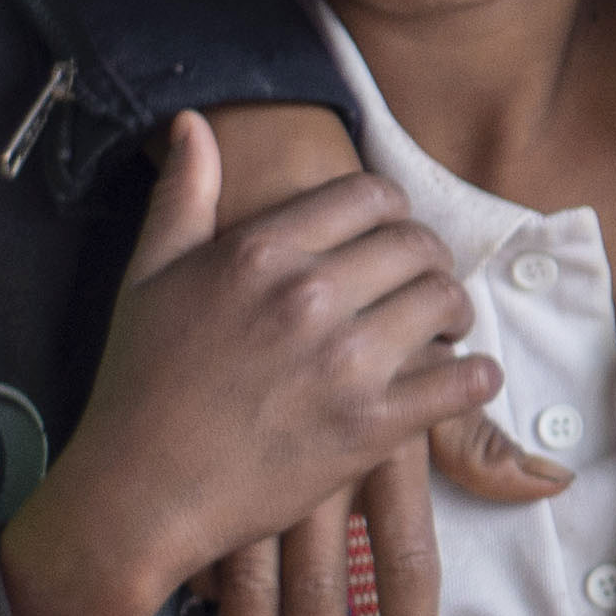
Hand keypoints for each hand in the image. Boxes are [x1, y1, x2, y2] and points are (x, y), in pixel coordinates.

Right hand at [1, 118, 500, 615]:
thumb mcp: (146, 277)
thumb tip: (193, 123)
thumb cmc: (138, 384)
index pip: (371, 197)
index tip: (392, 234)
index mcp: (259, 253)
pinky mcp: (372, 426)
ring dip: (457, 312)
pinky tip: (466, 377)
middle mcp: (307, 296)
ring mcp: (344, 362)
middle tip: (424, 283)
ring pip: (446, 302)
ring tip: (445, 327)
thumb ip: (181, 196)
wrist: (138, 492)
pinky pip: (461, 381)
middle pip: (418, 246)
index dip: (394, 211)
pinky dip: (477, 376)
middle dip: (430, 260)